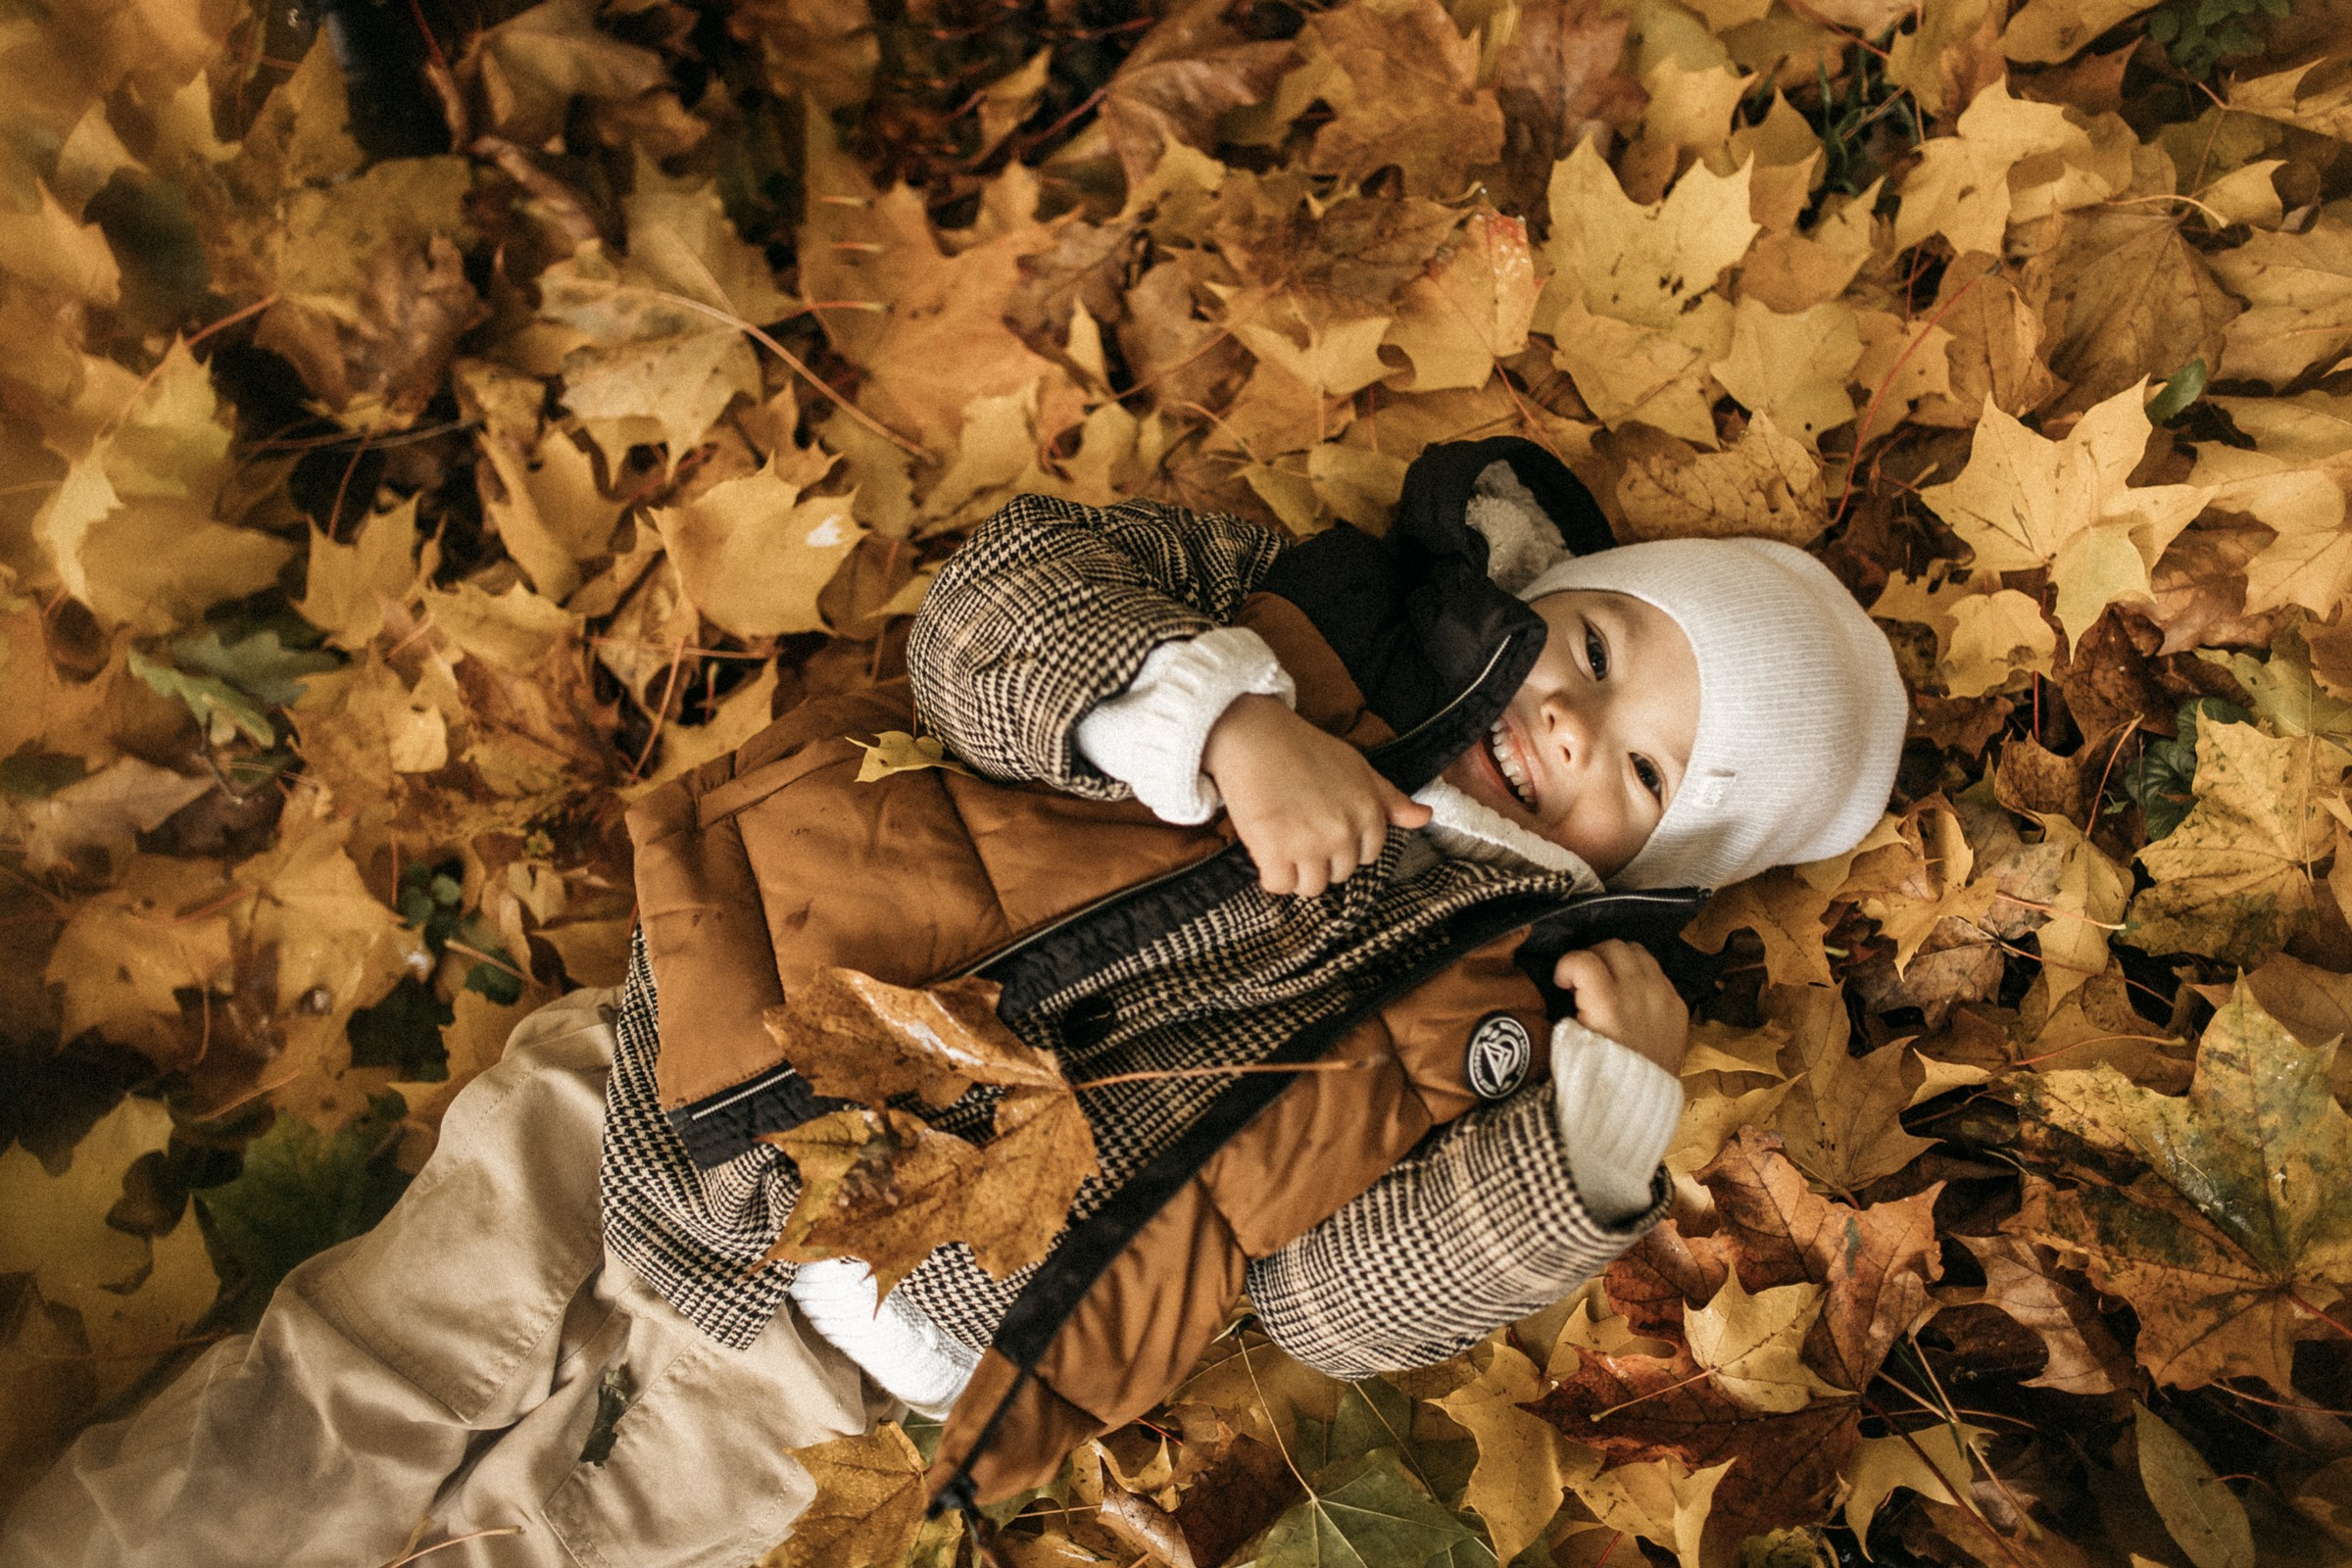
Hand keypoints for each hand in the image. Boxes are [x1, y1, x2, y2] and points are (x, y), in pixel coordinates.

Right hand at [1202, 694, 1432, 895]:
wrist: (1255, 736)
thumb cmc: (1306, 749)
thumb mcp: (1358, 768)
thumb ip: (1390, 799)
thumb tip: (1425, 818)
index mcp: (1368, 813)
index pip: (1366, 857)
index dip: (1344, 845)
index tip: (1324, 827)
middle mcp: (1344, 833)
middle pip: (1339, 875)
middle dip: (1321, 859)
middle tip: (1299, 830)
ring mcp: (1310, 845)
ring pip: (1311, 887)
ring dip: (1297, 872)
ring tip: (1283, 842)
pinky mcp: (1275, 851)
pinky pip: (1279, 886)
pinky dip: (1271, 875)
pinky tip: (1266, 850)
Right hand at [1552, 940, 1688, 1074]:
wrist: (1639, 1105)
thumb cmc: (1598, 1076)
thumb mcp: (1571, 1043)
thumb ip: (1571, 1008)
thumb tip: (1569, 988)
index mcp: (1607, 1002)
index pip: (1582, 959)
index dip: (1565, 966)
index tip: (1561, 983)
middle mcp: (1638, 992)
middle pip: (1613, 946)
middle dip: (1592, 957)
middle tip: (1584, 979)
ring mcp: (1663, 997)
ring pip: (1639, 952)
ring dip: (1618, 961)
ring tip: (1609, 981)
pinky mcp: (1678, 1005)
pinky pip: (1659, 973)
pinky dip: (1641, 976)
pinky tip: (1632, 996)